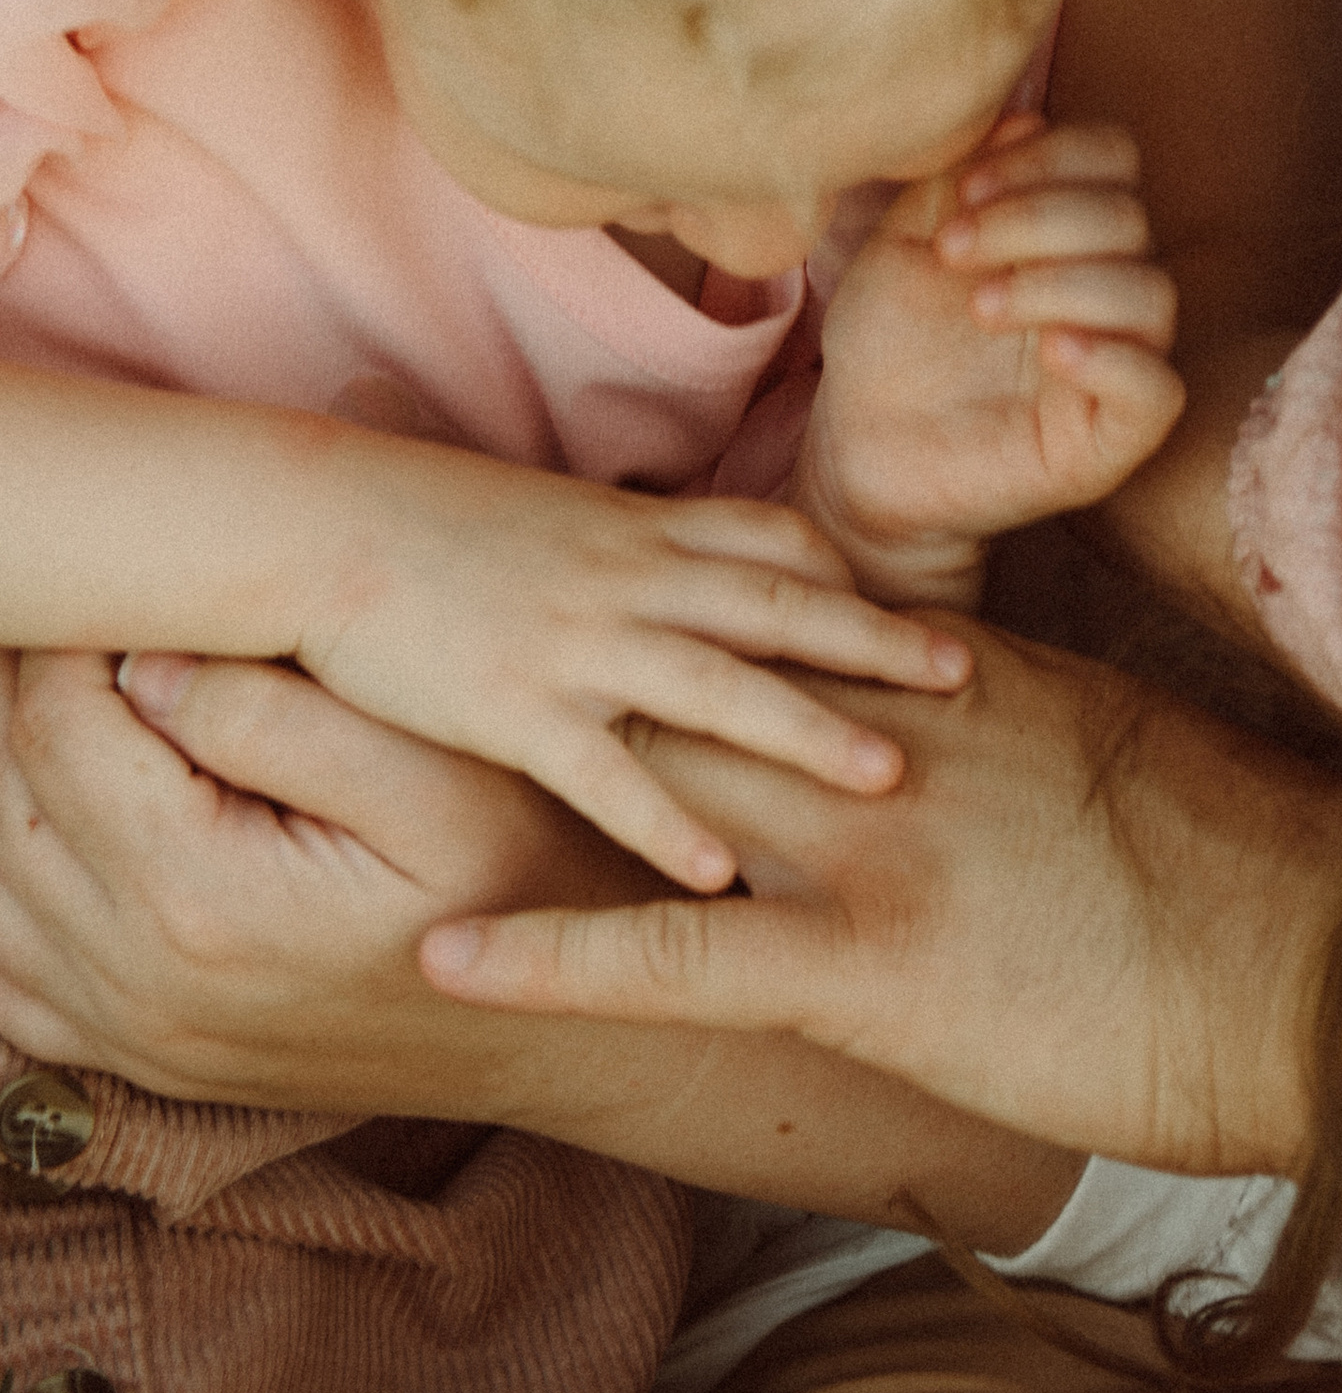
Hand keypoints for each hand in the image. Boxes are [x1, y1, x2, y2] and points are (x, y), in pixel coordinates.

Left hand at [0, 646, 641, 1112]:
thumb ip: (284, 721)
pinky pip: (14, 982)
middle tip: (88, 624)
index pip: (60, 733)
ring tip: (79, 703)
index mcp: (198, 896)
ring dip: (15, 788)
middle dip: (28, 699)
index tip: (112, 581)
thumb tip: (147, 668)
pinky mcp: (146, 1062)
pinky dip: (13, 892)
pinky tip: (68, 822)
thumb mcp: (436, 776)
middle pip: (5, 805)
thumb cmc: (522, 871)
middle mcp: (139, 982)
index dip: (65, 638)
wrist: (566, 1031)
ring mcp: (135, 1036)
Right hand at [294, 436, 971, 886]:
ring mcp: (576, 641)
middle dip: (879, 642)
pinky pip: (603, 770)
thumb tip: (691, 579)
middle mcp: (628, 577)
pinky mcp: (511, 705)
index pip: (779, 546)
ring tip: (890, 774)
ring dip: (806, 729)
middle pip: (779, 606)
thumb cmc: (432, 522)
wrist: (320, 518)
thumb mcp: (557, 519)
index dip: (854, 585)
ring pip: (716, 685)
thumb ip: (635, 551)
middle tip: (972, 675)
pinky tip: (720, 874)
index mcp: (642, 528)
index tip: (928, 616)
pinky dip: (664, 820)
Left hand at [423, 623, 1341, 1178]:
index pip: (791, 622)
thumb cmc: (1236, 872)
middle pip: (698, 674)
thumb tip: (977, 695)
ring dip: (516, 772)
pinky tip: (455, 942)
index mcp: (957, 690)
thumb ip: (1032, 712)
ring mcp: (870, 849)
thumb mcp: (1125, 751)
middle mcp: (892, 744)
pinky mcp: (865, 966)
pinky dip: (560, 944)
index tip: (581, 556)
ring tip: (389, 744)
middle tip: (432, 621)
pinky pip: (679, 955)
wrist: (1302, 962)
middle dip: (566, 655)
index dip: (683, 594)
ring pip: (658, 787)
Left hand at [802, 119, 1182, 600]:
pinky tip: (1050, 351)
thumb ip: (961, 179)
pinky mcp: (1112, 438)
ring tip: (979, 307)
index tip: (964, 189)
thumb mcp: (908, 239)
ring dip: (1061, 283)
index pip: (1112, 157)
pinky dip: (1112, 358)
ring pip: (1151, 294)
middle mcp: (1106, 287)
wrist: (857, 446)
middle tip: (952, 248)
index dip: (1050, 156)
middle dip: (1036, 218)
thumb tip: (1022, 121)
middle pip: (1129, 217)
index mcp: (1068, 230)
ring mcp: (1116, 362)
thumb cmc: (889, 340)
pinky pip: (1156, 390)